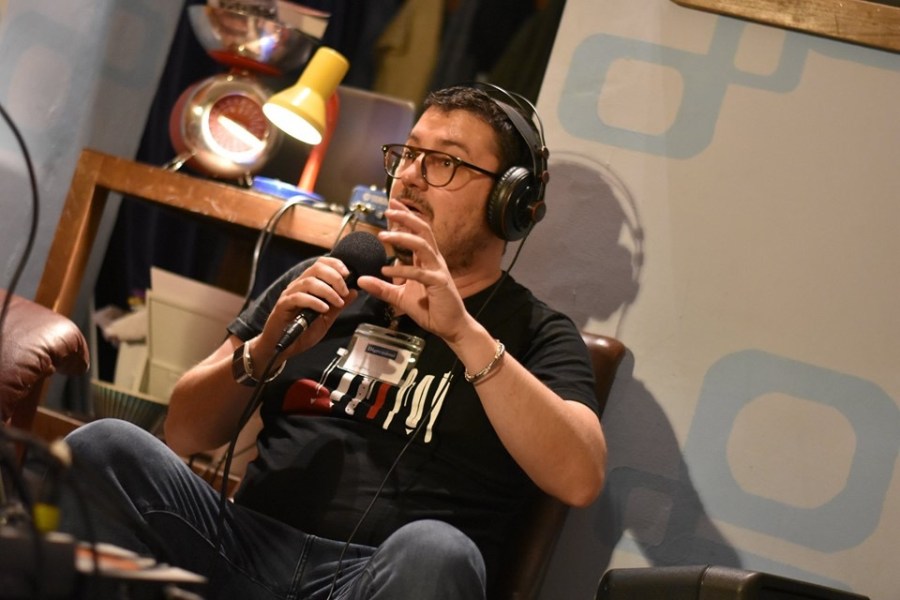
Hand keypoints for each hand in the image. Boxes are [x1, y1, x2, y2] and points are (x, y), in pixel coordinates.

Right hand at [257, 256, 356, 361]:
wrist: (283, 347)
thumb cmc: (302, 332)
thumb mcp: (327, 319)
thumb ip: (339, 306)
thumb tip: (354, 291)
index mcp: (308, 285)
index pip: (320, 264)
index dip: (335, 264)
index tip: (348, 274)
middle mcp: (298, 286)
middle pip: (316, 269)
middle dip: (334, 277)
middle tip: (344, 291)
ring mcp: (290, 294)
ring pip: (309, 282)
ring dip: (328, 291)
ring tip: (337, 302)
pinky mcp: (283, 305)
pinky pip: (298, 298)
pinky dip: (314, 302)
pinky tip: (324, 309)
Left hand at [357, 200, 469, 342]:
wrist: (451, 327)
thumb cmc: (430, 310)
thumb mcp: (400, 298)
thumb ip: (382, 288)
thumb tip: (361, 280)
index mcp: (427, 260)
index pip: (417, 232)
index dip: (406, 217)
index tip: (392, 206)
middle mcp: (434, 261)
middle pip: (423, 230)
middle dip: (406, 217)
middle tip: (388, 209)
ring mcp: (438, 270)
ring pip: (422, 245)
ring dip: (403, 237)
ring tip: (383, 235)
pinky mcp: (439, 284)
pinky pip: (419, 273)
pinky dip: (402, 270)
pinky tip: (386, 270)